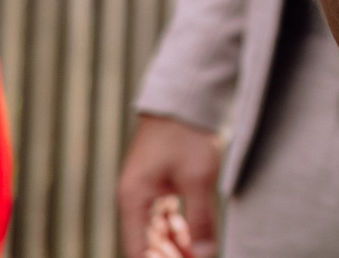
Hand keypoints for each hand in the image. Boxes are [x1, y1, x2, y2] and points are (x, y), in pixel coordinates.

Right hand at [116, 113, 219, 257]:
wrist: (186, 96)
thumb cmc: (187, 135)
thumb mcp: (198, 178)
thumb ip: (200, 219)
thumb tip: (206, 254)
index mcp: (133, 200)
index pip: (138, 250)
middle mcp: (134, 198)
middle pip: (147, 242)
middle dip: (169, 256)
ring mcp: (146, 189)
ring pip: (157, 229)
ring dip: (175, 245)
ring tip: (199, 255)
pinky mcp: (160, 180)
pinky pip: (165, 214)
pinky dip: (179, 227)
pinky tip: (195, 238)